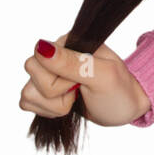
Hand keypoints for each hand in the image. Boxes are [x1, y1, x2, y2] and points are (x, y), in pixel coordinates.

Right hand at [19, 35, 152, 126]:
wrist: (126, 107)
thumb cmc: (120, 91)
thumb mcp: (102, 76)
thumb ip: (72, 63)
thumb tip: (41, 47)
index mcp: (67, 42)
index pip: (37, 61)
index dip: (58, 81)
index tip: (80, 83)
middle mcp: (54, 55)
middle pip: (31, 79)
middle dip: (57, 95)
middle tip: (79, 91)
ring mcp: (48, 74)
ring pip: (27, 94)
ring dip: (53, 106)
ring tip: (76, 99)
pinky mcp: (45, 92)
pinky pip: (27, 103)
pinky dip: (47, 112)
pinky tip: (67, 107)